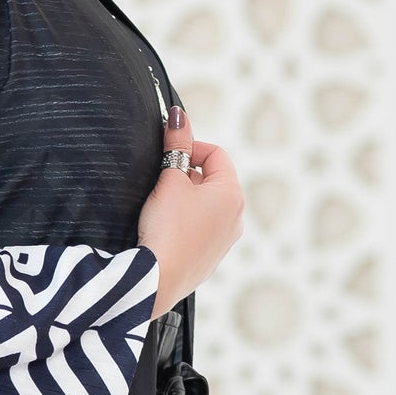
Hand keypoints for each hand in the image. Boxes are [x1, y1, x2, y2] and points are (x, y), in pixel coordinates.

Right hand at [138, 106, 243, 316]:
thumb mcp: (170, 180)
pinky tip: (167, 231)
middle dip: (187, 177)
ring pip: (207, 207)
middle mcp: (236, 217)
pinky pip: (201, 230)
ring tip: (163, 210)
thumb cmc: (167, 228)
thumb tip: (178, 115)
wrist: (158, 278)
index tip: (170, 157)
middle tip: (163, 184)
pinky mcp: (211, 259)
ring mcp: (226, 241)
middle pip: (213, 180)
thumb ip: (176, 145)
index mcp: (232, 193)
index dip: (191, 148)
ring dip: (187, 201)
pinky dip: (186, 224)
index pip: (217, 154)